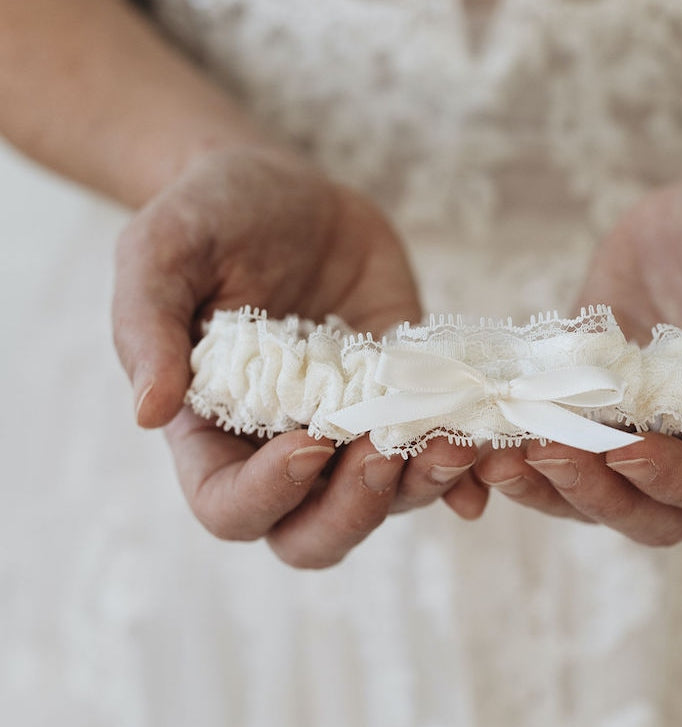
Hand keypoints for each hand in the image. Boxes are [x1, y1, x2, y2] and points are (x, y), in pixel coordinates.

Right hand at [113, 145, 486, 567]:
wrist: (287, 191)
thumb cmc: (211, 218)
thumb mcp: (162, 252)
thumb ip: (147, 326)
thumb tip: (147, 413)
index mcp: (213, 435)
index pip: (231, 508)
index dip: (270, 495)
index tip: (310, 437)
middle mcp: (282, 450)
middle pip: (315, 535)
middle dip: (356, 509)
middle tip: (386, 450)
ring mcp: (352, 431)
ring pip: (387, 502)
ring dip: (422, 485)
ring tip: (454, 440)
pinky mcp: (406, 401)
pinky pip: (436, 455)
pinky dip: (466, 467)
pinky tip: (488, 449)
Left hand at [476, 155, 681, 544]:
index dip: (677, 482)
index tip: (631, 449)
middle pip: (646, 509)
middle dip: (596, 494)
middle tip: (544, 455)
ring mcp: (639, 422)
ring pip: (590, 486)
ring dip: (544, 484)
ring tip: (493, 456)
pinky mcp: (591, 392)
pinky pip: (552, 433)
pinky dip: (515, 441)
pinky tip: (475, 428)